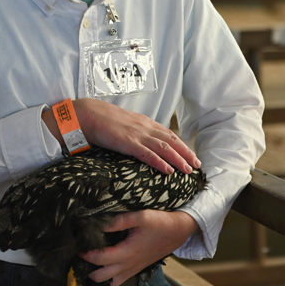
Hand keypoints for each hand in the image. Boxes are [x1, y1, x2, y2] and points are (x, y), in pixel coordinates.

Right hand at [72, 98, 199, 174]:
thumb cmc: (101, 120)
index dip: (181, 144)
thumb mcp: (122, 124)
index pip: (168, 134)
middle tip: (197, 164)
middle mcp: (144, 127)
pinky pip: (148, 154)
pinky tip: (169, 171)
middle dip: (186, 152)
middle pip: (171, 140)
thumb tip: (139, 141)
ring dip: (178, 159)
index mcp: (143, 122)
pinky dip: (161, 163)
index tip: (190, 153)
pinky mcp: (128, 143)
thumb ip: (133, 131)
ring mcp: (137, 134)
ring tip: (188, 170)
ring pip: (164, 148)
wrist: (87, 114)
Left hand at [80, 210, 199, 285]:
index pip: (100, 259)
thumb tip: (98, 224)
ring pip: (109, 284)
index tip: (78, 248)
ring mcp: (133, 270)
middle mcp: (128, 265)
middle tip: (79, 258)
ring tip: (88, 266)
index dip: (86, 255)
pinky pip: (119, 281)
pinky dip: (108, 280)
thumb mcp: (140, 217)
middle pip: (100, 277)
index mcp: (127, 253)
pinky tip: (102, 269)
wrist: (178, 231)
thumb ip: (118, 221)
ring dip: (97, 278)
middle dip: (87, 270)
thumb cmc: (160, 223)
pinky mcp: (136, 270)